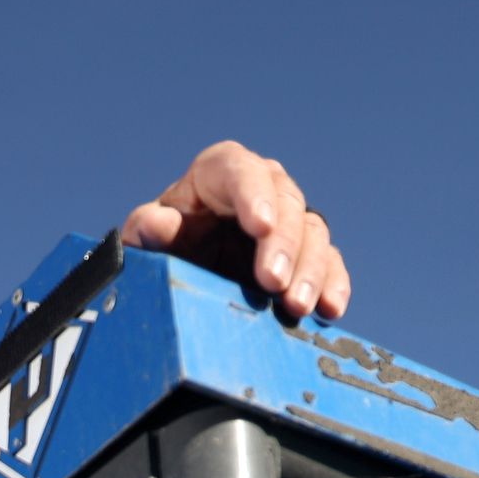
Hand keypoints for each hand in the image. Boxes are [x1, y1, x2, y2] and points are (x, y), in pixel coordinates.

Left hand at [122, 142, 349, 322]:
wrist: (180, 278)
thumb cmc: (161, 249)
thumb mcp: (145, 241)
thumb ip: (146, 231)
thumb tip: (158, 223)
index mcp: (216, 174)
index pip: (238, 169)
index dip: (253, 194)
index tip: (260, 226)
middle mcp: (259, 190)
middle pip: (285, 200)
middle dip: (283, 243)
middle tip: (273, 283)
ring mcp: (286, 222)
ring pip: (313, 231)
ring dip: (310, 269)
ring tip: (297, 306)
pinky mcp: (304, 255)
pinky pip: (329, 262)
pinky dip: (333, 283)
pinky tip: (331, 308)